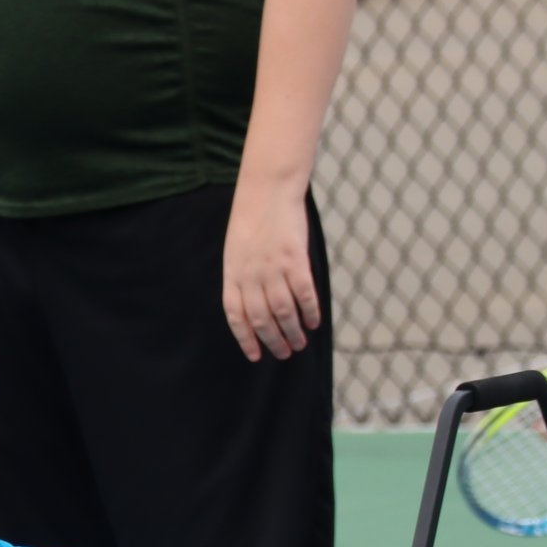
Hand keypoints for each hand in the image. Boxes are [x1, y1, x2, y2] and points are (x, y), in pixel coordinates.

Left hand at [222, 183, 320, 361]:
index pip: (236, 317)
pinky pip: (304, 295)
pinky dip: (310, 311)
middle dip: (273, 341)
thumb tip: (257, 307)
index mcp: (233, 276)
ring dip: (292, 332)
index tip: (255, 356)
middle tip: (284, 353)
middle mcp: (251, 276)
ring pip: (283, 312)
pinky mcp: (294, 260)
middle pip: (261, 319)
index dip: (245, 339)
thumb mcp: (236, 252)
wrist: (267, 191)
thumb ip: (243, 278)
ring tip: (300, 344)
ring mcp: (273, 269)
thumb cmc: (252, 222)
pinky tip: (314, 322)